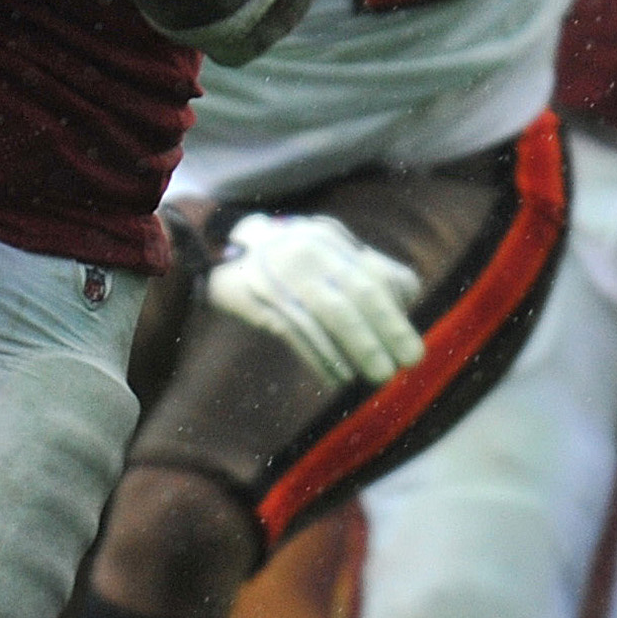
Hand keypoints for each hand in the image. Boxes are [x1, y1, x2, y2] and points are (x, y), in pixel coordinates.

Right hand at [204, 210, 425, 389]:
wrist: (207, 253)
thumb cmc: (279, 262)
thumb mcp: (319, 252)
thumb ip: (359, 270)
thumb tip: (404, 302)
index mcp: (328, 239)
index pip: (373, 273)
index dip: (396, 308)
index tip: (408, 339)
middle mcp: (308, 251)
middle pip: (358, 292)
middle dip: (389, 330)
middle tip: (409, 362)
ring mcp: (281, 274)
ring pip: (331, 313)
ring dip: (360, 347)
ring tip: (379, 376)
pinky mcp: (257, 299)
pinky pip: (297, 332)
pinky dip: (322, 356)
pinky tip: (339, 378)